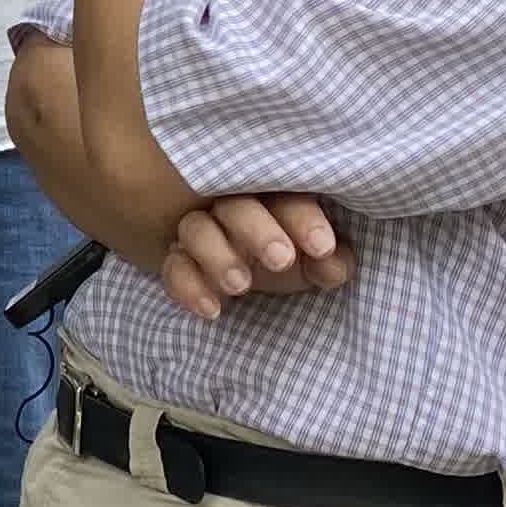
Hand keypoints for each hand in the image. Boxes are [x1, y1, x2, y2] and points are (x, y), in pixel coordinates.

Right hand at [152, 194, 356, 321]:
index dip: (302, 220)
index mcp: (273, 198)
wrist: (255, 274)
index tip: (321, 248)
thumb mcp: (316, 262)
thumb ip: (330, 263)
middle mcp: (232, 207)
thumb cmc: (291, 256)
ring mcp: (201, 232)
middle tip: (281, 260)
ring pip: (196, 230)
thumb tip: (332, 265)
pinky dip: (188, 287)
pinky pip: (173, 268)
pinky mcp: (179, 261)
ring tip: (241, 286)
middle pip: (235, 206)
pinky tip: (212, 310)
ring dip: (217, 256)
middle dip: (257, 231)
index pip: (285, 197)